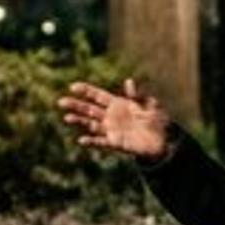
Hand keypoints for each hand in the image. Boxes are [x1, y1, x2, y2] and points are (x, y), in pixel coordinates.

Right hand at [58, 78, 174, 162]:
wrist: (163, 140)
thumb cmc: (157, 120)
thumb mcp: (149, 105)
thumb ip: (137, 96)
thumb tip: (129, 81)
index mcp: (118, 104)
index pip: (98, 96)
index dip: (86, 91)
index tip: (73, 86)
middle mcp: (111, 116)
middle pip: (90, 109)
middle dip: (76, 105)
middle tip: (61, 102)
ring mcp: (112, 130)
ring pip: (91, 124)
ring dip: (79, 121)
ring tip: (67, 117)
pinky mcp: (116, 143)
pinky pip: (101, 142)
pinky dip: (92, 141)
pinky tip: (82, 140)